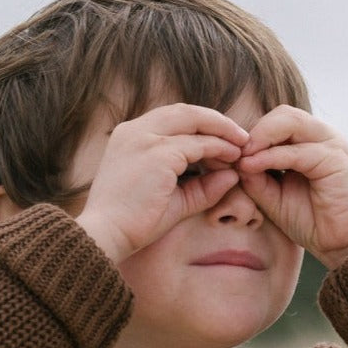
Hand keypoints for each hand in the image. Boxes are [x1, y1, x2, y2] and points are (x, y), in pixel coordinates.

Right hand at [75, 103, 249, 262]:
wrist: (104, 236)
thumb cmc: (132, 223)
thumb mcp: (172, 200)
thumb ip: (201, 187)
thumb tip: (233, 175)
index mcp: (130, 137)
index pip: (173, 120)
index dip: (202, 128)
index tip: (225, 142)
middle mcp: (135, 130)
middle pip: (185, 111)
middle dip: (217, 121)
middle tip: (242, 137)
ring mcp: (145, 139)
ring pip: (194, 122)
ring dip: (222, 132)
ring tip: (242, 146)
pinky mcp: (158, 153)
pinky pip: (198, 145)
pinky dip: (218, 150)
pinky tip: (232, 159)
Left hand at [236, 106, 347, 267]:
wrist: (345, 244)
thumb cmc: (312, 221)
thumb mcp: (274, 198)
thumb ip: (255, 178)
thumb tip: (235, 162)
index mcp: (310, 142)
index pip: (276, 121)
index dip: (250, 134)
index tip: (226, 154)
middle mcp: (321, 137)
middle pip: (282, 114)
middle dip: (254, 130)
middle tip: (231, 152)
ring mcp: (331, 144)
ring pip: (290, 121)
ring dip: (261, 137)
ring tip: (241, 156)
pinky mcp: (335, 159)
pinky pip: (297, 150)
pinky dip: (271, 156)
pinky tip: (251, 166)